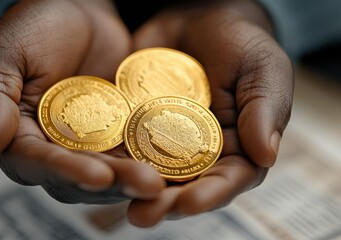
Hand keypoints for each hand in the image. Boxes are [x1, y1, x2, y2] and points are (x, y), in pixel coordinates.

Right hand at [0, 0, 164, 203]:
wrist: (77, 10)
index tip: (96, 175)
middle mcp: (52, 149)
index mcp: (18, 136)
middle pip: (78, 177)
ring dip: (135, 179)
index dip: (65, 171)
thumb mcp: (3, 52)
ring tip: (163, 181)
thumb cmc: (34, 26)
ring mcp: (86, 145)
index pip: (36, 163)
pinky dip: (150, 160)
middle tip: (145, 185)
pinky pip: (132, 152)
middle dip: (112, 182)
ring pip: (109, 172)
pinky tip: (174, 164)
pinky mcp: (115, 135)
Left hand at [127, 0, 292, 226]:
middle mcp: (199, 153)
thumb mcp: (262, 70)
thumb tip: (267, 155)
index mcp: (236, 148)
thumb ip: (264, 110)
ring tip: (117, 200)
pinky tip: (97, 167)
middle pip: (184, 186)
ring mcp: (166, 141)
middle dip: (164, 203)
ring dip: (134, 188)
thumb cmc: (240, 45)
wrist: (200, 18)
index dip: (210, 194)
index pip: (227, 180)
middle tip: (143, 214)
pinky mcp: (138, 125)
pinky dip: (113, 156)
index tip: (189, 202)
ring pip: (151, 171)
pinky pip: (124, 143)